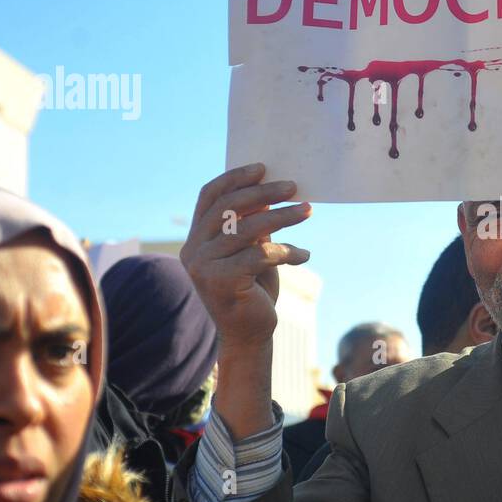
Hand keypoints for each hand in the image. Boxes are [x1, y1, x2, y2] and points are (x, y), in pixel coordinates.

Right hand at [181, 163, 311, 347]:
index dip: (234, 177)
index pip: (209, 196)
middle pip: (228, 207)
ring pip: (247, 229)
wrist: (250, 334)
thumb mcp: (251, 250)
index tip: (262, 168)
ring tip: (308, 211)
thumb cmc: (253, 288)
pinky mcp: (222, 282)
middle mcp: (193, 250)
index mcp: (196, 238)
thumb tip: (269, 190)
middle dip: (264, 192)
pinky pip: (260, 254)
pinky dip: (287, 251)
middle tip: (293, 187)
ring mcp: (204, 267)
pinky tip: (304, 255)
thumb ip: (251, 223)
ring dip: (283, 216)